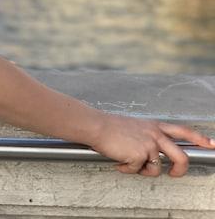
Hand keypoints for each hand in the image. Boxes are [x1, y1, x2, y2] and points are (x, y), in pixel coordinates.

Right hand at [89, 112, 214, 176]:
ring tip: (130, 164)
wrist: (96, 126)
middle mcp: (155, 135)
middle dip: (180, 170)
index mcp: (155, 126)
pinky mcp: (140, 155)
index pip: (183, 131)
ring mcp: (149, 145)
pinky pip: (138, 170)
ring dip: (143, 170)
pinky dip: (127, 169)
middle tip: (174, 174)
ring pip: (157, 169)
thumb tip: (151, 154)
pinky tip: (119, 161)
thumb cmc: (110, 126)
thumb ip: (148, 136)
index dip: (199, 138)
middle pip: (181, 157)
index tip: (211, 144)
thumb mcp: (135, 126)